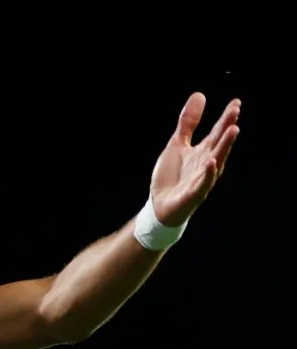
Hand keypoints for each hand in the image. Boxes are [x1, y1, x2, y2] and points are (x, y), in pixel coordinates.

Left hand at [150, 92, 240, 226]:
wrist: (159, 206)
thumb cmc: (171, 176)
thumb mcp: (177, 144)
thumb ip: (187, 123)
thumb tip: (199, 95)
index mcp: (203, 152)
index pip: (217, 132)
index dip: (226, 118)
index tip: (236, 103)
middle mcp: (206, 164)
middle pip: (219, 143)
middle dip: (227, 128)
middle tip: (236, 111)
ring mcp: (201, 179)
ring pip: (216, 161)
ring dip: (224, 147)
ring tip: (233, 130)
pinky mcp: (193, 194)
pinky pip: (203, 183)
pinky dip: (208, 173)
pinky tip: (211, 162)